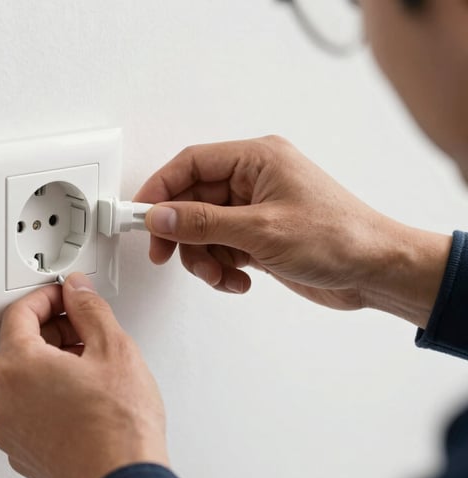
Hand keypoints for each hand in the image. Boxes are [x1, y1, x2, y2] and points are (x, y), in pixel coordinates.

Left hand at [0, 273, 168, 477]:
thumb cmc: (119, 428)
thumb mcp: (113, 348)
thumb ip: (89, 308)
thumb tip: (77, 291)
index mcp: (17, 366)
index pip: (18, 313)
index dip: (46, 297)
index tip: (64, 295)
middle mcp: (3, 399)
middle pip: (20, 347)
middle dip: (54, 333)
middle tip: (86, 333)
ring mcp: (10, 430)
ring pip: (25, 382)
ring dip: (53, 367)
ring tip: (92, 372)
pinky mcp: (23, 453)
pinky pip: (29, 412)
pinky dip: (49, 398)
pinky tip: (83, 401)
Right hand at [134, 136, 450, 326]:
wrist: (376, 272)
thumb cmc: (340, 238)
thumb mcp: (260, 230)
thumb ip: (203, 223)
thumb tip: (160, 216)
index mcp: (256, 159)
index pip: (191, 164)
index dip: (160, 189)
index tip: (138, 215)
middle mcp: (254, 180)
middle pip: (192, 201)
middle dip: (182, 234)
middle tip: (167, 255)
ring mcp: (255, 210)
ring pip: (204, 230)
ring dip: (204, 258)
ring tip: (222, 274)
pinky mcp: (259, 236)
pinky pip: (221, 248)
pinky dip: (223, 268)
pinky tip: (241, 279)